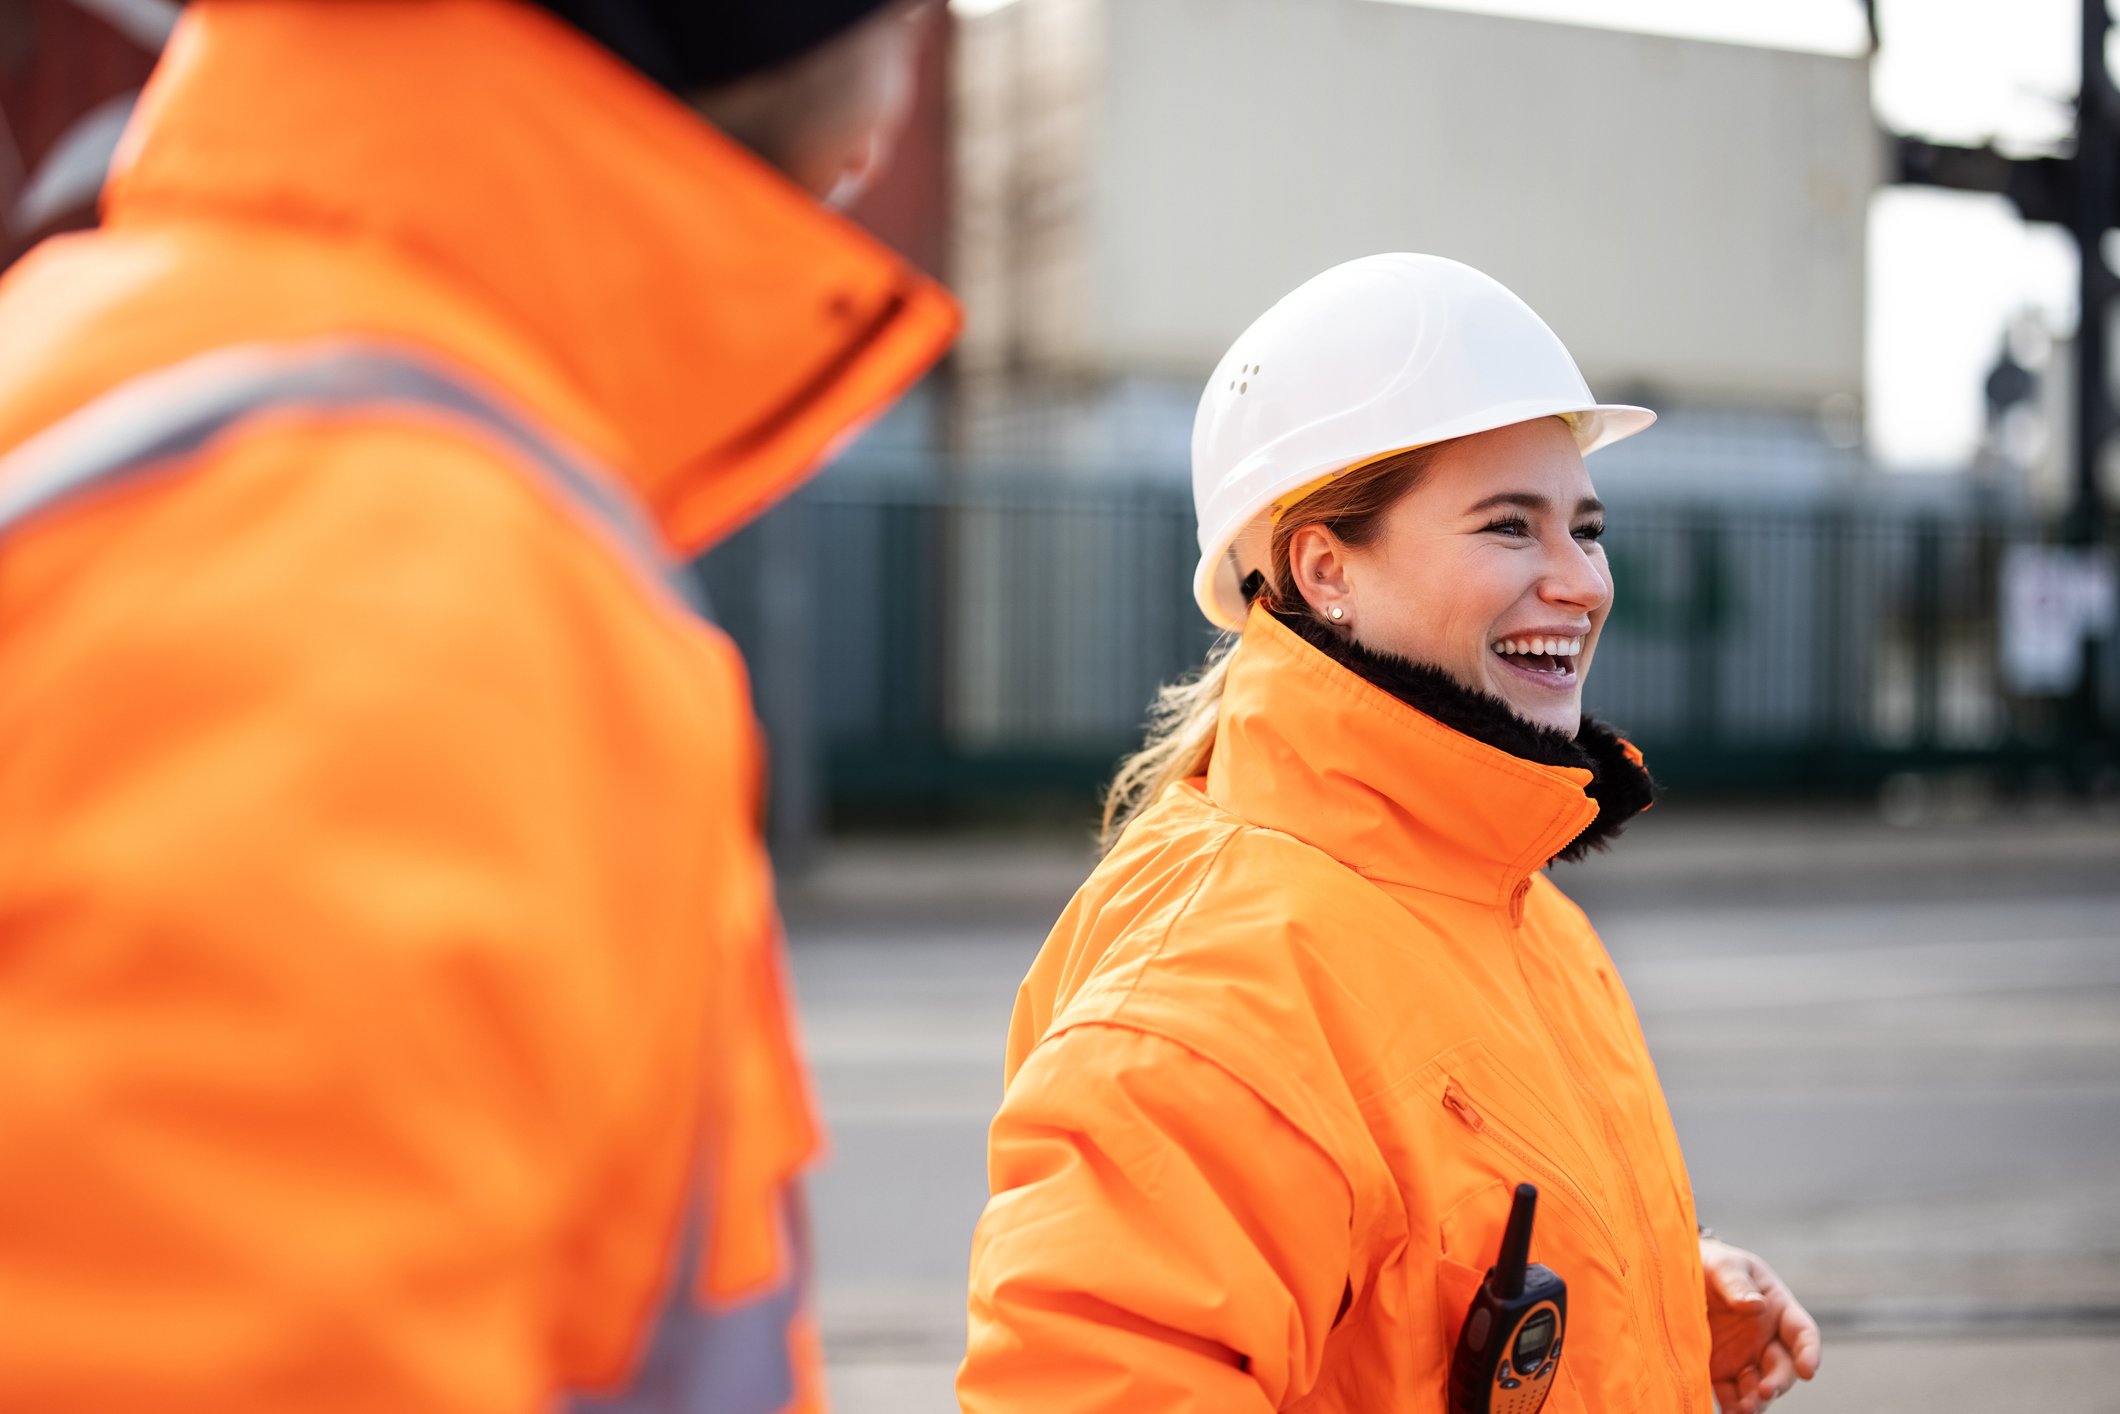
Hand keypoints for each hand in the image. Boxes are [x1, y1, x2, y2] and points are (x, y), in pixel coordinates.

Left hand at [1701, 1236, 1820, 1413]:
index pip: (1803, 1333)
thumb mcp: (1722, 1263)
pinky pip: (1731, 1394)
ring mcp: (1743, 1357)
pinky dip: (1732, 1407)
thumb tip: (1756, 1305)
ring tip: (1743, 1410)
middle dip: (1779, 1383)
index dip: (1810, 1353)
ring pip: (1759, 1387)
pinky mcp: (1719, 1370)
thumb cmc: (1707, 1262)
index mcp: (1776, 1308)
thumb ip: (1737, 1282)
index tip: (1809, 1370)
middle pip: (1783, 1368)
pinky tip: (1728, 1413)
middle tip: (1765, 1392)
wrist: (1672, 1273)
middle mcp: (1765, 1338)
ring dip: (1756, 1401)